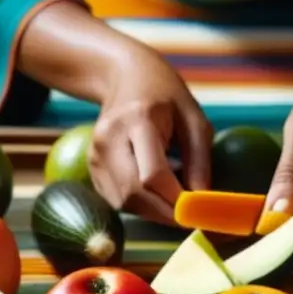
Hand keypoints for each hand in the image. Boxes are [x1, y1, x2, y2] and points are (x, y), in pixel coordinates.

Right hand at [88, 44, 212, 224]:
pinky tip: (156, 193)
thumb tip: (201, 199)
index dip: (176, 199)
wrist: (124, 76)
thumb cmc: (166, 95)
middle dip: (164, 213)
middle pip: (134, 193)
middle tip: (189, 217)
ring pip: (123, 202)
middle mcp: (109, 138)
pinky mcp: (91, 166)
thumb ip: (200, 158)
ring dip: (153, 212)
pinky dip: (140, 205)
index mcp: (137, 119)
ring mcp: (95, 153)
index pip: (152, 174)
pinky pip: (116, 199)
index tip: (198, 210)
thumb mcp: (194, 118)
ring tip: (174, 201)